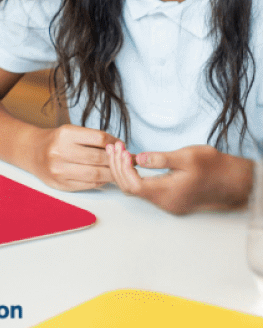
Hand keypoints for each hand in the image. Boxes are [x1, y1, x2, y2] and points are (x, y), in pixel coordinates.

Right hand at [28, 124, 118, 190]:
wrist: (31, 152)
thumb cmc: (55, 141)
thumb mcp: (70, 132)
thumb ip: (92, 139)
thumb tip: (121, 148)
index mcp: (64, 134)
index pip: (99, 139)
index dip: (115, 143)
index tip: (122, 145)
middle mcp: (60, 152)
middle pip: (99, 158)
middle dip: (116, 160)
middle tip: (126, 160)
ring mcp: (59, 170)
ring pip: (97, 174)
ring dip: (112, 173)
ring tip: (118, 169)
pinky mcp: (61, 184)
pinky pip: (89, 184)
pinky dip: (101, 181)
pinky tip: (104, 176)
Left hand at [108, 141, 252, 214]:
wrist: (235, 180)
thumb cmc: (214, 166)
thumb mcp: (187, 157)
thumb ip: (160, 159)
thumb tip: (137, 158)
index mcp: (168, 193)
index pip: (133, 185)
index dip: (122, 167)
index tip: (121, 148)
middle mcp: (165, 203)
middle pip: (130, 189)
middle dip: (118, 167)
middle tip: (114, 146)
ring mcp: (167, 203)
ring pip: (136, 190)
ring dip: (124, 171)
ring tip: (119, 151)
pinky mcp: (170, 199)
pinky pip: (145, 190)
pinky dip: (134, 176)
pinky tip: (131, 161)